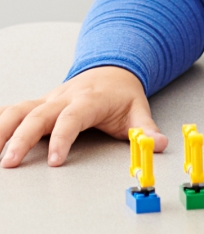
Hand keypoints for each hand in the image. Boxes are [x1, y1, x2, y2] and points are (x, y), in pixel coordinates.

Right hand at [0, 66, 164, 167]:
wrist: (112, 70)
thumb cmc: (122, 94)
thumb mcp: (138, 110)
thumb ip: (145, 129)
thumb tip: (157, 144)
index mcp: (89, 100)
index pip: (72, 118)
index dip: (61, 138)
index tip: (54, 161)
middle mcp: (64, 98)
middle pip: (37, 115)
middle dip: (21, 138)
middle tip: (10, 162)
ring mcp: (48, 100)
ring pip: (19, 110)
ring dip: (2, 129)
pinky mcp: (38, 104)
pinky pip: (13, 110)